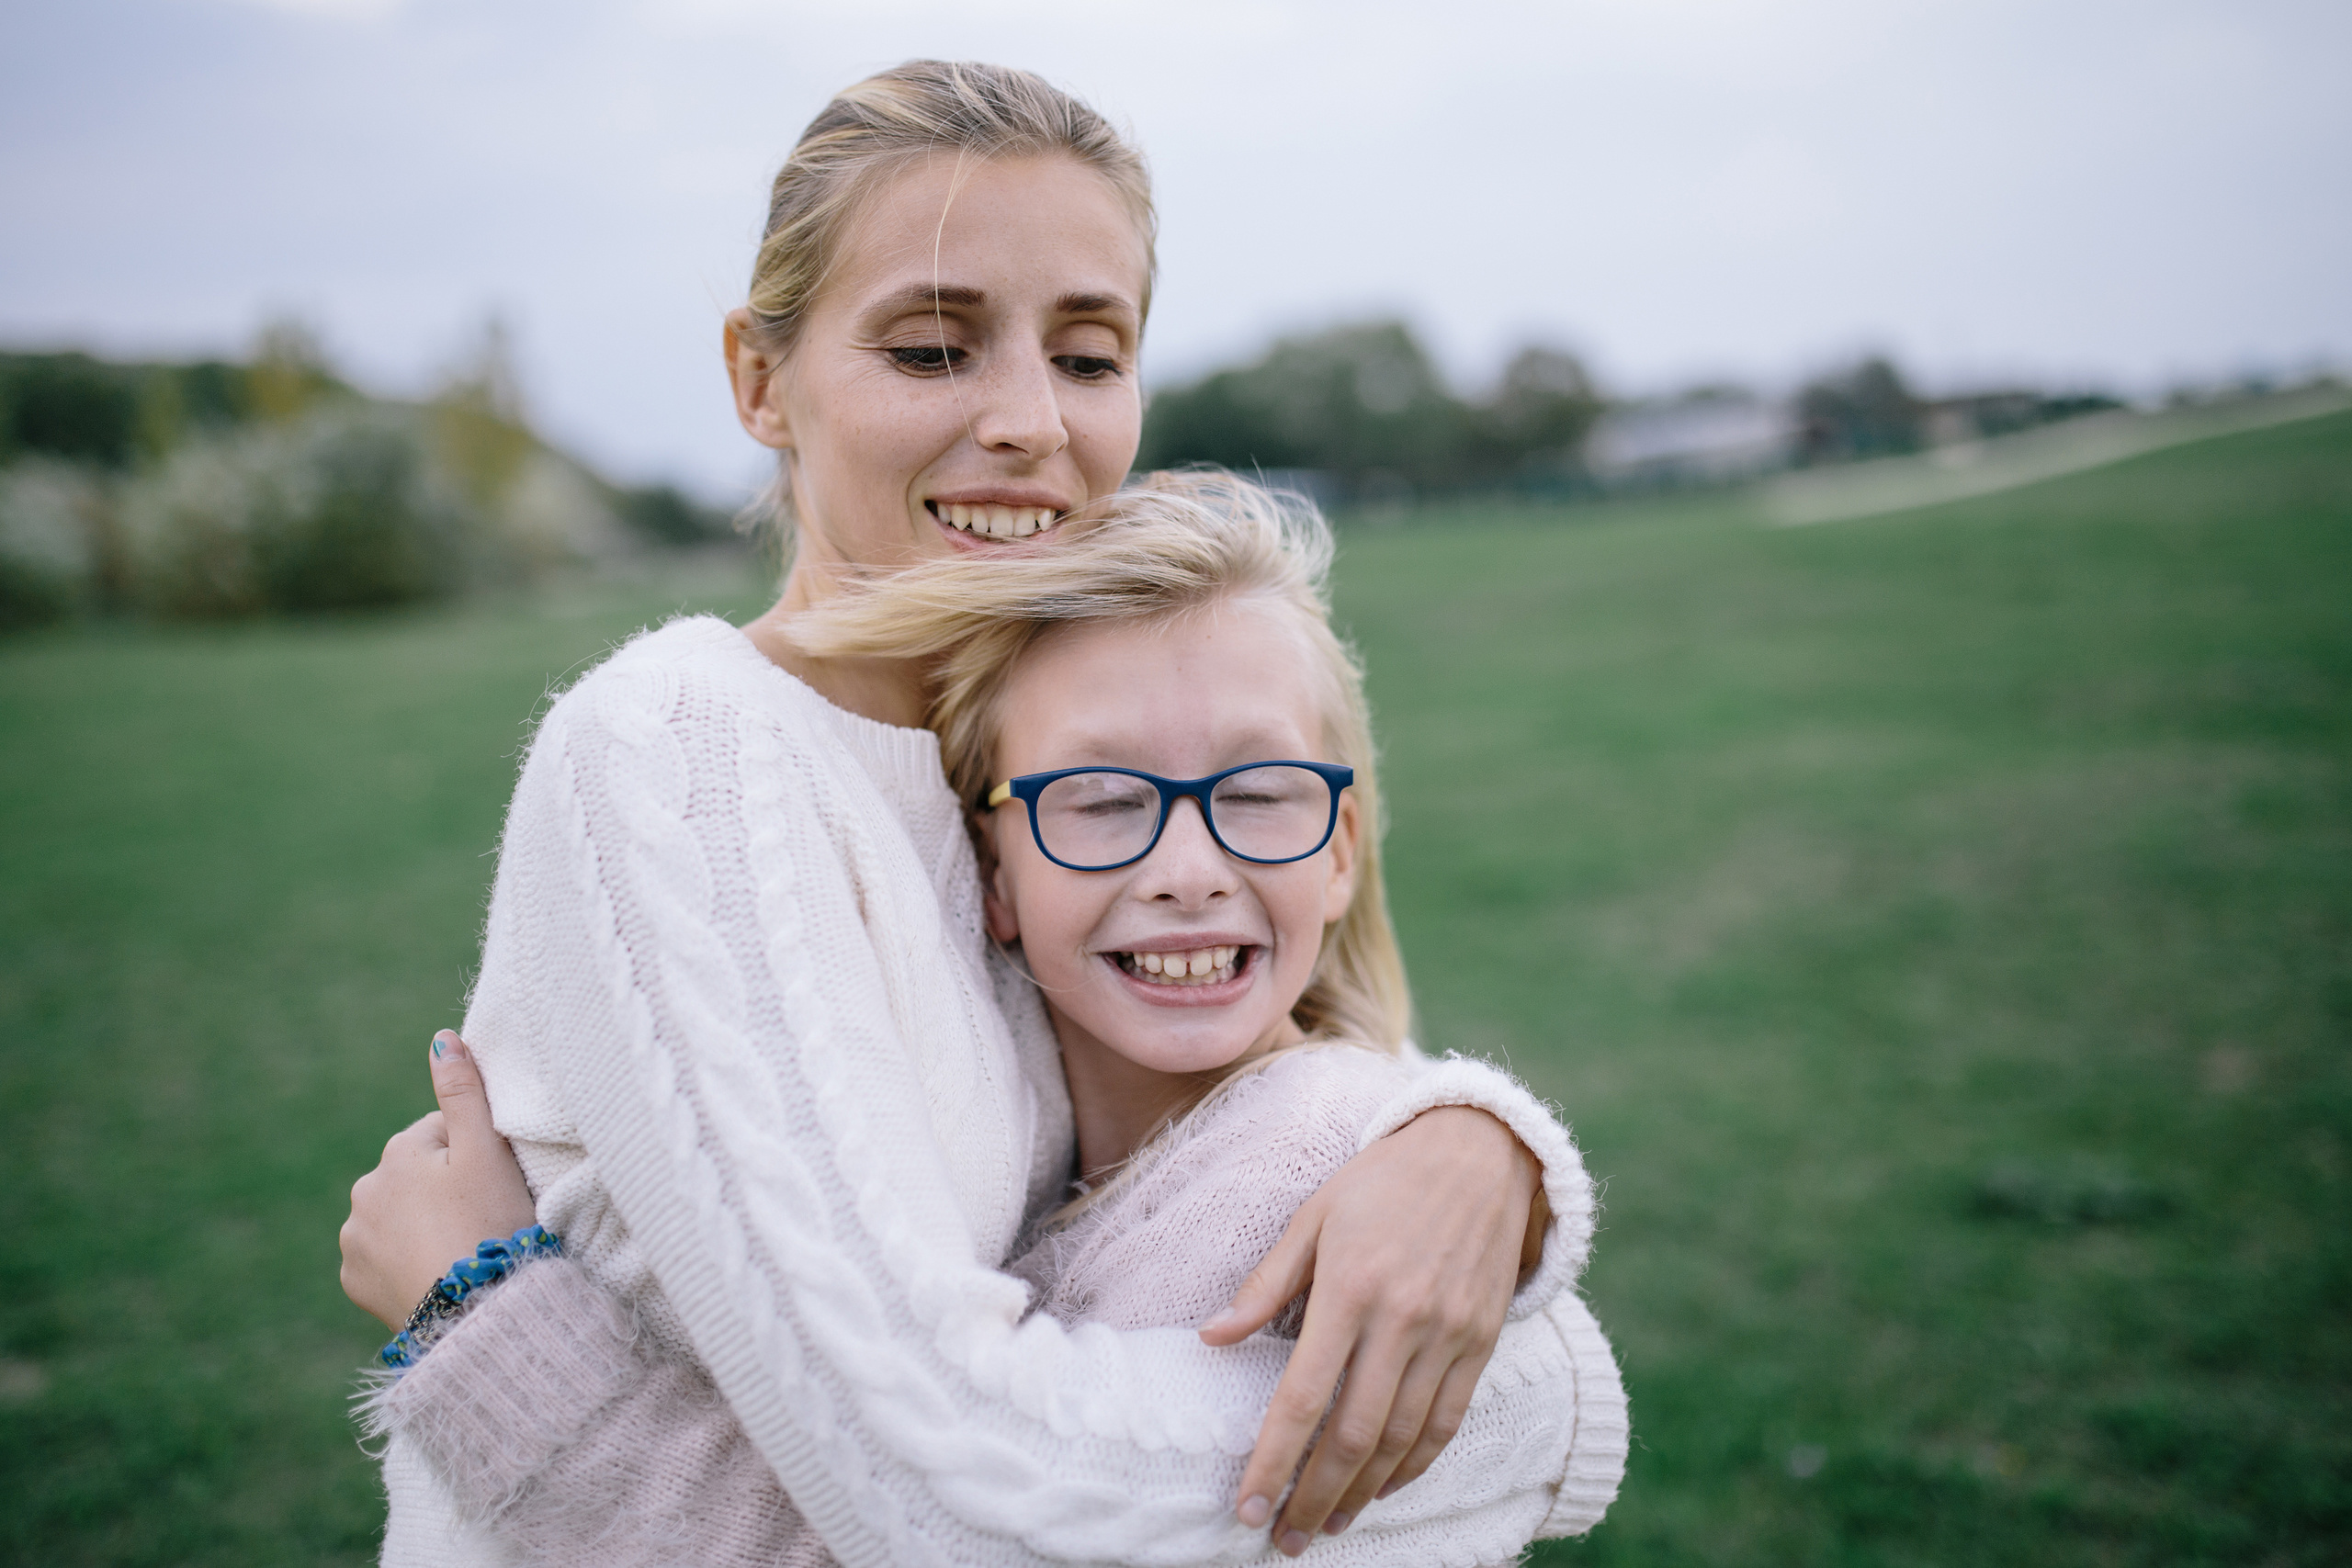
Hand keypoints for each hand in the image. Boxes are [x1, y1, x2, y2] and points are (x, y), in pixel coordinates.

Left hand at [339, 1032, 538, 1330]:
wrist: (474, 1313)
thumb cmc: (489, 1224)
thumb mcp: (486, 1151)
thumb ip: (463, 1092)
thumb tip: (441, 1038)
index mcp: (396, 1154)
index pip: (443, 1135)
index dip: (477, 1155)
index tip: (498, 1184)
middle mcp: (363, 1192)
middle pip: (417, 1177)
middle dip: (444, 1189)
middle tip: (484, 1217)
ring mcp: (354, 1240)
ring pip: (398, 1217)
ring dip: (423, 1224)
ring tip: (463, 1247)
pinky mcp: (355, 1283)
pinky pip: (384, 1259)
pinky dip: (407, 1261)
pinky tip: (437, 1271)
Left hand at [1199, 1105, 1543, 1554]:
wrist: (1481, 1152)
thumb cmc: (1382, 1181)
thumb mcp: (1313, 1215)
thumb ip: (1265, 1284)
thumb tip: (1209, 1338)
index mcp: (1350, 1288)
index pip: (1303, 1397)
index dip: (1272, 1461)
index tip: (1246, 1505)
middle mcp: (1403, 1320)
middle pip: (1353, 1436)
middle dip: (1313, 1497)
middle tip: (1282, 1537)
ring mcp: (1448, 1335)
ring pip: (1403, 1441)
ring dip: (1361, 1494)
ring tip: (1326, 1523)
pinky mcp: (1482, 1343)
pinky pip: (1447, 1423)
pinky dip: (1414, 1468)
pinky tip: (1383, 1489)